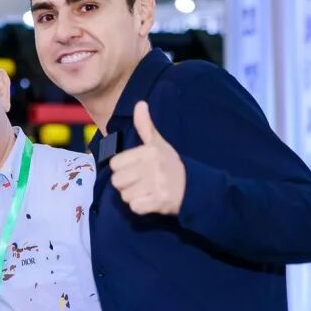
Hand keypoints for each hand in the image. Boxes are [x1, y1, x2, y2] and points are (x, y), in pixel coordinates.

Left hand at [109, 101, 185, 215]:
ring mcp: (156, 185)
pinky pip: (135, 207)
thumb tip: (140, 104)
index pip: (115, 164)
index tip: (136, 169)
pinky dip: (141, 207)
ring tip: (148, 191)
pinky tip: (151, 201)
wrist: (195, 187)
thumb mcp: (159, 143)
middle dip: (126, 184)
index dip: (123, 169)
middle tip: (142, 182)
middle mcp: (152, 167)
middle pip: (117, 181)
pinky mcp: (159, 202)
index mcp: (148, 152)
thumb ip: (145, 126)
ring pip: (125, 196)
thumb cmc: (171, 165)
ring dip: (134, 196)